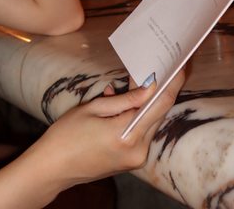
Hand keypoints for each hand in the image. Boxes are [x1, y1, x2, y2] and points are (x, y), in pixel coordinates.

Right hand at [37, 70, 184, 189]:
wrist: (53, 167)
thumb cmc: (66, 135)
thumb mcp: (92, 109)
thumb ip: (124, 99)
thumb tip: (150, 86)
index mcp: (126, 134)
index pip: (159, 104)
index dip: (172, 83)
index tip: (180, 66)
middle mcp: (138, 150)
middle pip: (157, 114)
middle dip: (157, 91)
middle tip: (155, 68)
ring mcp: (136, 158)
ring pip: (150, 123)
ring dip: (145, 104)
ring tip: (134, 83)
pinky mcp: (132, 161)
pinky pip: (141, 133)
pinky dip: (136, 117)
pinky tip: (124, 103)